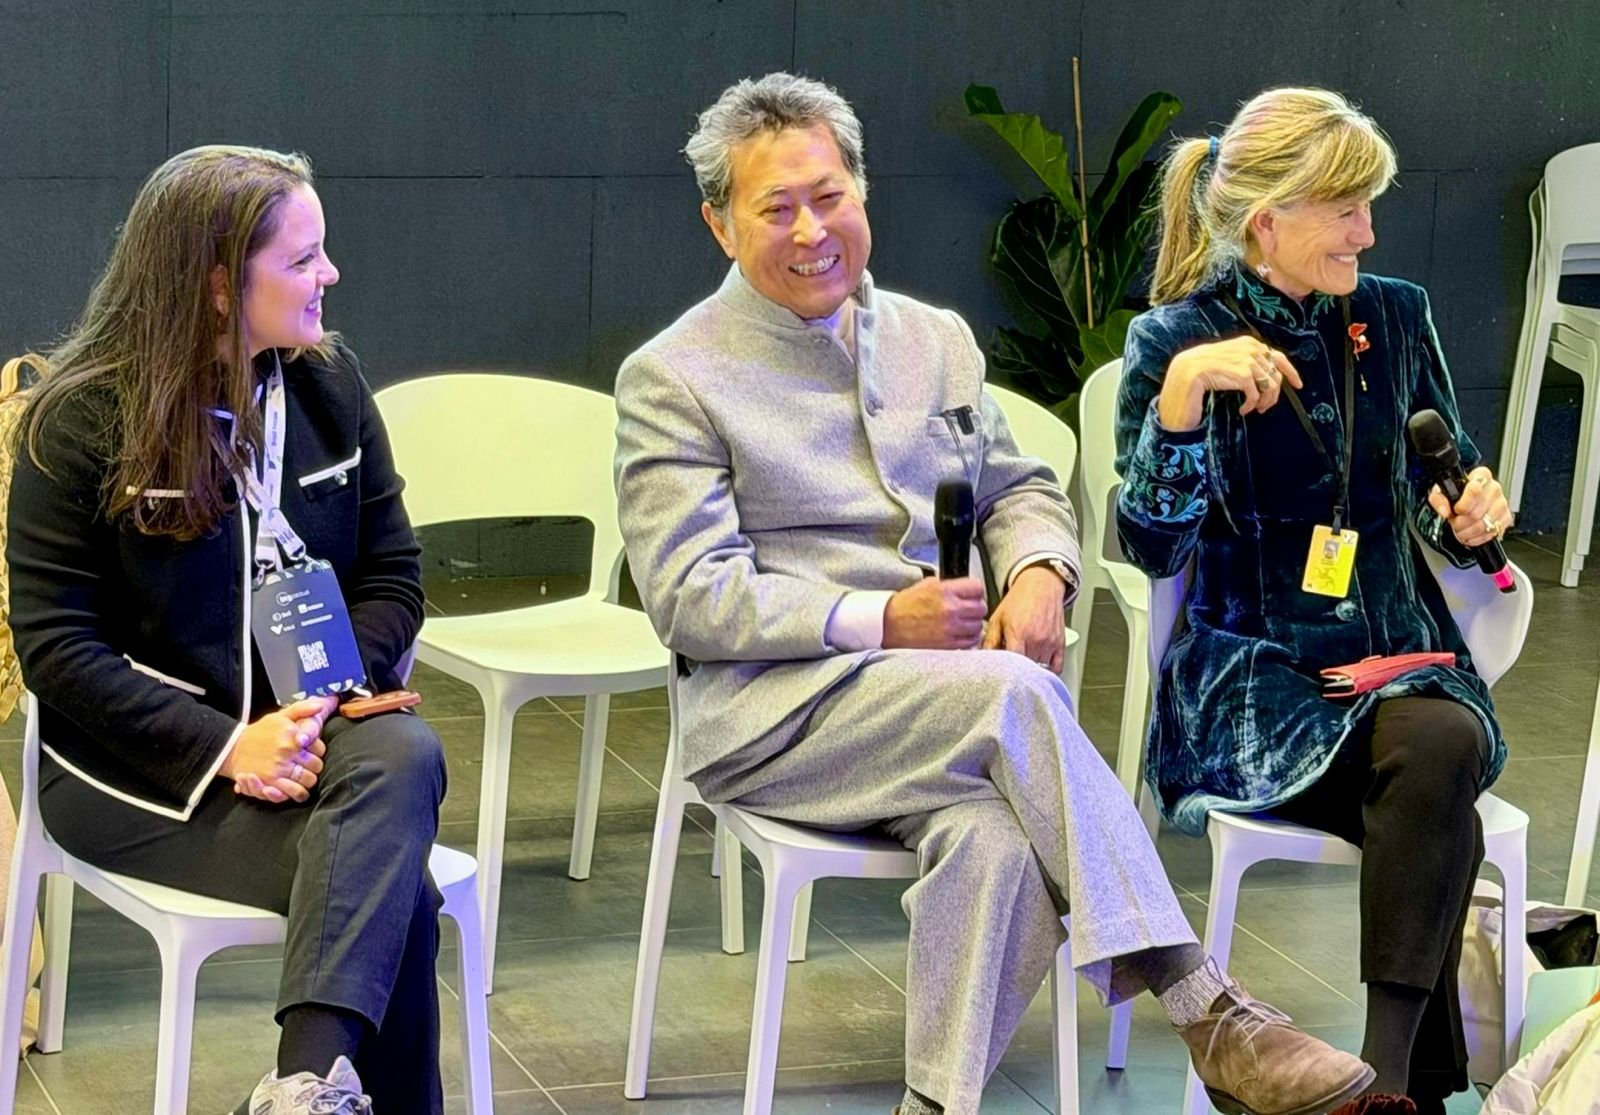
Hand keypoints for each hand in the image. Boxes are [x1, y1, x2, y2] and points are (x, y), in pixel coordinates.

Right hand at [220, 695, 337, 803]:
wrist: (234, 748)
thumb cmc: (259, 732)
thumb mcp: (279, 716)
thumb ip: (301, 709)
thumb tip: (319, 705)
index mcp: (291, 735)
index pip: (320, 749)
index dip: (318, 751)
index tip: (311, 752)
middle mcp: (287, 751)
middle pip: (317, 766)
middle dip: (315, 767)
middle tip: (307, 766)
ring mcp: (279, 768)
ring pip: (309, 780)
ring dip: (308, 780)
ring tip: (303, 777)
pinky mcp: (271, 782)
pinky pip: (295, 792)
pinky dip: (299, 792)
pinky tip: (297, 788)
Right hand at [883, 576, 986, 649]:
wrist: (888, 625)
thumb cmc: (904, 606)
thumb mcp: (925, 586)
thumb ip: (947, 586)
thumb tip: (963, 589)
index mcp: (944, 591)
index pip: (977, 588)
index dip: (975, 591)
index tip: (972, 594)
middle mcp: (950, 609)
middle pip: (981, 607)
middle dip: (975, 607)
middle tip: (968, 609)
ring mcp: (950, 628)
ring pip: (977, 625)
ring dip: (972, 624)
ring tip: (963, 623)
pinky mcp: (948, 644)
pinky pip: (970, 641)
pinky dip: (968, 638)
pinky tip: (959, 634)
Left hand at [982, 565, 1066, 671]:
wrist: (1041, 586)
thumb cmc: (1019, 601)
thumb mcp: (998, 618)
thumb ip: (990, 640)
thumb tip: (983, 658)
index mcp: (1019, 633)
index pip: (1012, 665)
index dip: (1005, 670)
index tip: (999, 670)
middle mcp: (1037, 640)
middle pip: (1026, 669)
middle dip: (1016, 672)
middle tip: (1009, 667)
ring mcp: (1050, 643)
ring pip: (1040, 670)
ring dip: (1030, 671)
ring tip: (1022, 663)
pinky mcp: (1060, 644)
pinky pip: (1056, 668)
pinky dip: (1048, 671)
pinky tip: (1038, 667)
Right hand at [1157, 336, 1303, 430]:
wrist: (1182, 375)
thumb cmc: (1202, 374)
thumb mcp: (1227, 364)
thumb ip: (1246, 363)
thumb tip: (1269, 377)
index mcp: (1248, 342)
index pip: (1277, 356)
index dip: (1291, 372)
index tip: (1298, 385)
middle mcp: (1250, 347)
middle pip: (1275, 374)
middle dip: (1273, 394)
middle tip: (1264, 408)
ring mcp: (1246, 359)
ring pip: (1269, 385)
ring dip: (1263, 401)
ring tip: (1253, 409)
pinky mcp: (1241, 372)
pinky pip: (1256, 393)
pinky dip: (1251, 405)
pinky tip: (1243, 410)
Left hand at [1428, 466, 1511, 548]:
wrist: (1467, 502)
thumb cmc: (1456, 495)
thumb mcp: (1441, 493)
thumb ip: (1438, 500)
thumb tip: (1444, 511)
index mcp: (1480, 476)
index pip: (1474, 489)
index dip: (1463, 505)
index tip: (1456, 510)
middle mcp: (1494, 488)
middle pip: (1477, 512)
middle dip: (1461, 522)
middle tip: (1454, 522)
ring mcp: (1502, 503)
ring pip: (1484, 525)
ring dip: (1468, 532)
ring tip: (1460, 530)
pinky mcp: (1506, 517)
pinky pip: (1491, 533)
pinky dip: (1477, 538)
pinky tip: (1470, 534)